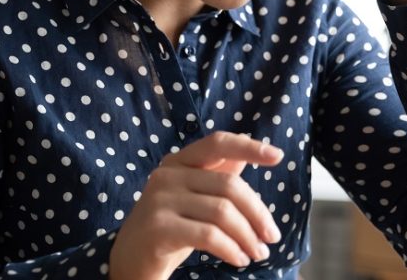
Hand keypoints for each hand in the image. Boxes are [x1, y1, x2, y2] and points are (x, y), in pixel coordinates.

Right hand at [108, 131, 283, 279]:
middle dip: (258, 213)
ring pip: (222, 212)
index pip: (217, 143)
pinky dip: (231, 249)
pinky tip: (239, 259)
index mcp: (177, 162)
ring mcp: (159, 200)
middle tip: (272, 237)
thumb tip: (248, 154)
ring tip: (258, 253)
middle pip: (229, 185)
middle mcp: (166, 174)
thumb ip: (216, 176)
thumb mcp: (194, 199)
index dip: (249, 146)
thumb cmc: (170, 229)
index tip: (277, 157)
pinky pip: (209, 235)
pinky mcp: (158, 228)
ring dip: (248, 236)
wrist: (129, 262)